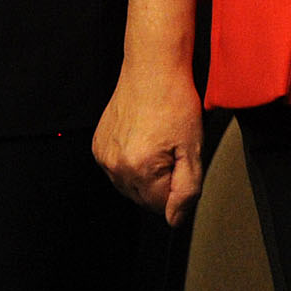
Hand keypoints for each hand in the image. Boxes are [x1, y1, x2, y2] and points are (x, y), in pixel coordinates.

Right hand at [94, 0, 206, 226]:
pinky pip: (116, 166)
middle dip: (161, 182)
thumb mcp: (193, 148)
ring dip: (145, 173)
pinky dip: (130, 160)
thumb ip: (186, 189)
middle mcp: (115, 167)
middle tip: (173, 149)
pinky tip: (143, 138)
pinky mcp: (98, 145)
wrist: (152, 69)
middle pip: (142, 198)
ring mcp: (102, 156)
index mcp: (139, 171)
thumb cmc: (176, 103)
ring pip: (128, 184)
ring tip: (158, 140)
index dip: (177, 188)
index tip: (183, 162)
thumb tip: (175, 221)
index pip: (160, 206)